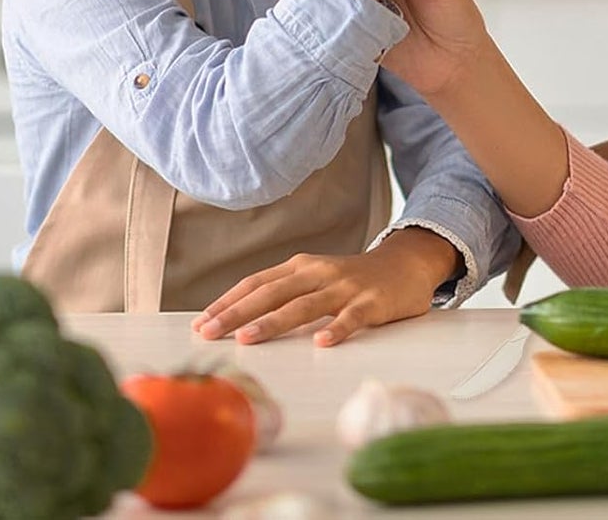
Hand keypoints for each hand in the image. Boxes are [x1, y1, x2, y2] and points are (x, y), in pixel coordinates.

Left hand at [191, 226, 460, 346]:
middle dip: (238, 313)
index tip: (201, 323)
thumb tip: (237, 320)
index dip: (228, 301)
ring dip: (274, 321)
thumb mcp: (315, 278)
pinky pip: (353, 316)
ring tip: (248, 339)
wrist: (406, 265)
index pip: (257, 283)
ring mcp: (346, 287)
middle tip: (210, 333)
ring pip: (305, 304)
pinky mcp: (372, 302)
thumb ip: (284, 294)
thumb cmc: (352, 280)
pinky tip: (322, 342)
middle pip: (273, 292)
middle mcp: (319, 273)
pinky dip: (337, 328)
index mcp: (302, 267)